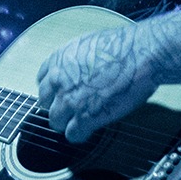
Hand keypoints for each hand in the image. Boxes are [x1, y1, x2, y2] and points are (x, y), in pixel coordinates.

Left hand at [36, 24, 157, 143]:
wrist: (138, 53)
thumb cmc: (121, 46)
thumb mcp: (86, 45)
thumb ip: (74, 61)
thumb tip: (77, 70)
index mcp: (58, 60)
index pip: (42, 82)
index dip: (53, 90)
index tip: (62, 94)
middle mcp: (58, 80)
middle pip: (45, 104)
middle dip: (58, 107)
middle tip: (74, 108)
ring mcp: (70, 100)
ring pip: (55, 122)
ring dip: (67, 123)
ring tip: (82, 121)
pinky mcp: (85, 116)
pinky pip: (73, 134)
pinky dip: (81, 134)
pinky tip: (90, 129)